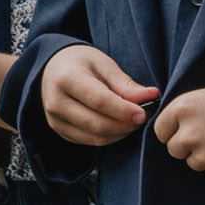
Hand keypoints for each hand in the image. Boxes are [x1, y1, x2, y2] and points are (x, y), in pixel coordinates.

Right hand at [40, 44, 159, 146]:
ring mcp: (55, 120)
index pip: (99, 101)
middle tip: (145, 116)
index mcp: (67, 78)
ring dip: (121, 132)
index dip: (124, 110)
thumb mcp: (104, 64)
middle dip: (125, 124)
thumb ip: (125, 84)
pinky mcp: (60, 132)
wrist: (54, 70)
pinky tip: (121, 125)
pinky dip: (110, 137)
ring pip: (95, 137)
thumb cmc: (82, 63)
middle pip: (97, 123)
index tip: (144, 113)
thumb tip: (151, 96)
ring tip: (135, 119)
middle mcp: (56, 102)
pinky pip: (90, 141)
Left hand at [151, 81, 204, 180]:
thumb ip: (191, 110)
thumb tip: (175, 124)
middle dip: (188, 145)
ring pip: (194, 162)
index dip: (173, 130)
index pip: (160, 130)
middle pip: (174, 149)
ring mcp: (204, 154)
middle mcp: (189, 132)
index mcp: (184, 107)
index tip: (185, 129)